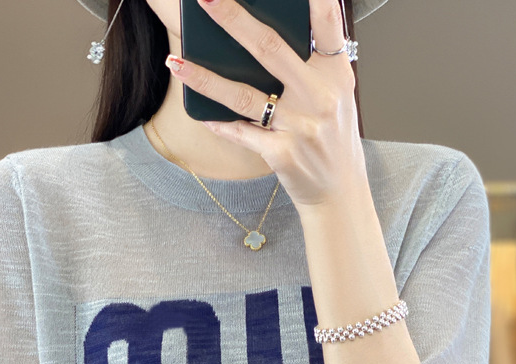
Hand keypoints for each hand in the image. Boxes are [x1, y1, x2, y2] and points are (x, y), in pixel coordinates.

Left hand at [165, 0, 370, 210]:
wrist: (339, 192)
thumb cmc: (333, 139)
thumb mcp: (337, 96)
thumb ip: (316, 64)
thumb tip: (268, 36)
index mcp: (336, 75)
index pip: (327, 24)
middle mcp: (319, 97)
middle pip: (271, 48)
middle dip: (233, 20)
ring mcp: (299, 126)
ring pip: (243, 94)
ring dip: (205, 78)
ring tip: (176, 62)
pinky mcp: (282, 153)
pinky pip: (240, 133)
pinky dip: (218, 123)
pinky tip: (199, 113)